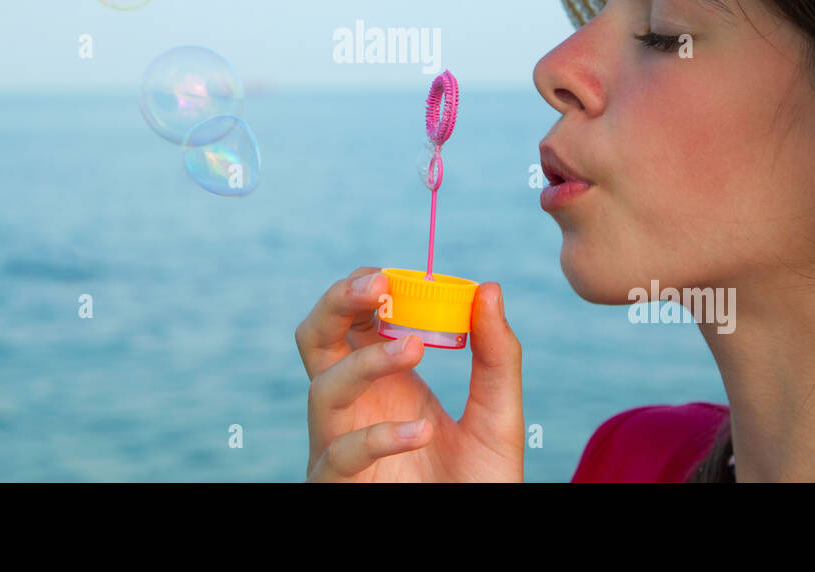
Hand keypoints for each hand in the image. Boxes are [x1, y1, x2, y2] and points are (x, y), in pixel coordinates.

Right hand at [295, 266, 523, 480]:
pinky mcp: (337, 486)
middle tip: (376, 284)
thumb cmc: (480, 484)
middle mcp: (353, 405)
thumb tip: (489, 287)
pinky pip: (339, 455)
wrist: (476, 540)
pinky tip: (422, 430)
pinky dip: (379, 437)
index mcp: (383, 378)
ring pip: (322, 389)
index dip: (364, 288)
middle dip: (336, 303)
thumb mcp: (499, 416)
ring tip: (416, 348)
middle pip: (315, 338)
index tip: (396, 274)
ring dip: (366, 363)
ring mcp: (339, 446)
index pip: (354, 317)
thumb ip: (496, 355)